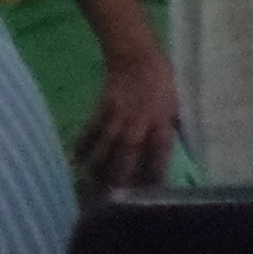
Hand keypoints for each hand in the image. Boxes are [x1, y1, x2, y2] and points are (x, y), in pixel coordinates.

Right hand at [77, 39, 181, 190]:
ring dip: (99, 166)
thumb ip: (169, 129)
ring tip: (93, 184)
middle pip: (128, 155)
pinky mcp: (103, 109)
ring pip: (107, 146)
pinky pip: (91, 130)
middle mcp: (140, 123)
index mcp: (161, 123)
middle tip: (114, 195)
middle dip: (121, 176)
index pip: (159, 154)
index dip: (155, 174)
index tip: (149, 192)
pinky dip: (83, 145)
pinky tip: (77, 159)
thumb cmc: (162, 83)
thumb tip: (168, 151)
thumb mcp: (175, 106)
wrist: (137, 58)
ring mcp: (119, 116)